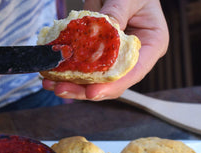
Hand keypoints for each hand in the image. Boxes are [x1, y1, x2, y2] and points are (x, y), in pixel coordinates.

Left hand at [43, 0, 168, 100]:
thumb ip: (117, 11)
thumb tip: (105, 26)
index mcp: (151, 44)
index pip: (134, 72)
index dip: (113, 85)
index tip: (92, 92)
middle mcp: (132, 55)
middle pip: (110, 82)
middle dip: (84, 89)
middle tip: (62, 89)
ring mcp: (112, 56)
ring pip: (93, 79)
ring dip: (71, 84)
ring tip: (50, 84)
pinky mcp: (95, 52)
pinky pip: (81, 66)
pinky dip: (65, 71)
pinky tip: (49, 74)